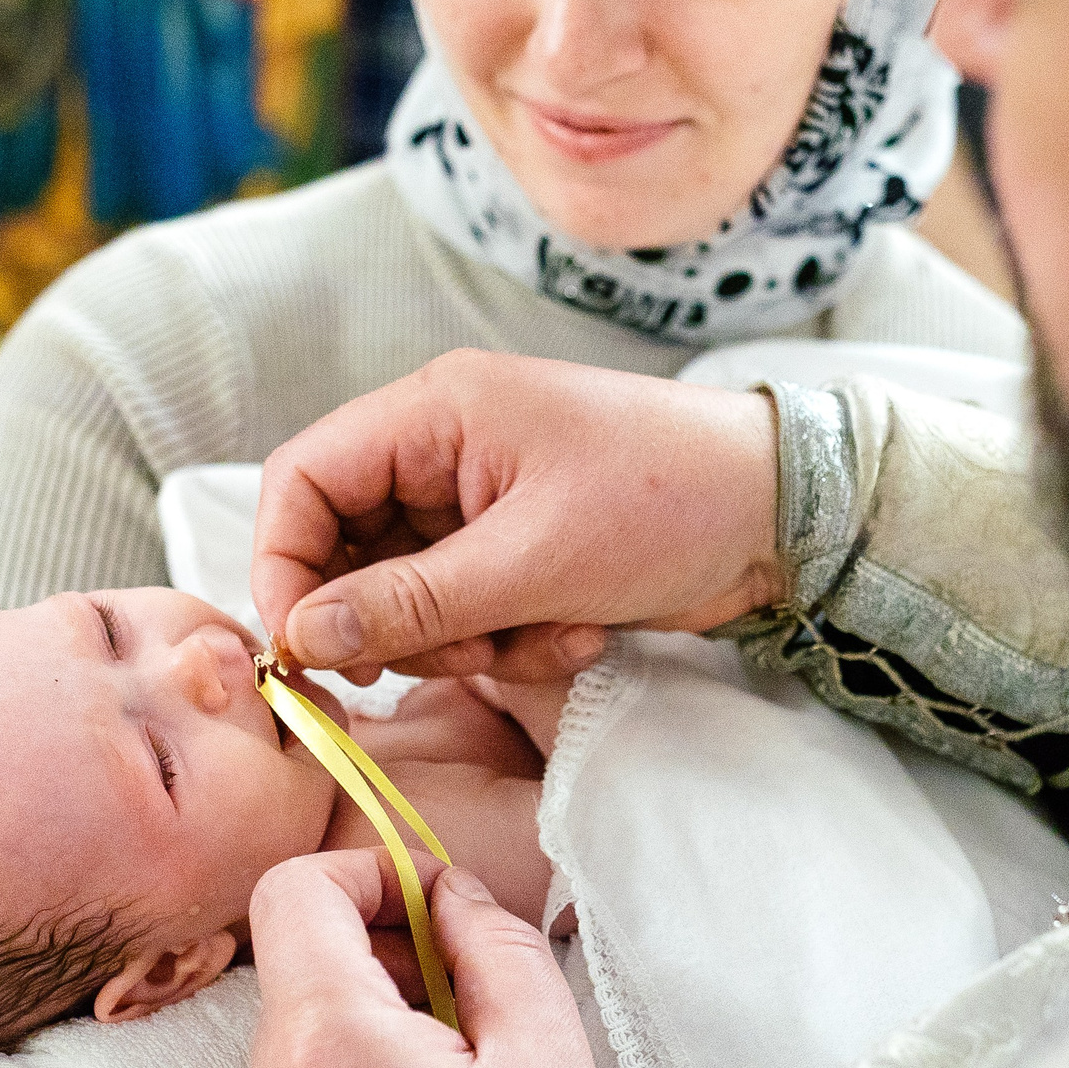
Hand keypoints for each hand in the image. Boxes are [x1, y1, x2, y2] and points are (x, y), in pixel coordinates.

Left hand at [239, 850, 621, 1067]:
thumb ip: (497, 947)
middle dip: (387, 945)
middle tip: (471, 989)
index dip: (368, 870)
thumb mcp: (546, 1060)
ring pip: (308, 1019)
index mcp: (328, 1037)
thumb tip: (454, 895)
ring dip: (380, 1009)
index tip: (433, 899)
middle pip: (302, 954)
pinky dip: (363, 1065)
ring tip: (464, 1064)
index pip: (295, 890)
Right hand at [252, 351, 783, 683]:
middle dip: (397, 621)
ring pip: (407, 597)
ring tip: (545, 636)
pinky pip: (467, 614)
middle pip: (347, 548)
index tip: (305, 649)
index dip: (284, 566)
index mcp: (434, 412)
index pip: (303, 480)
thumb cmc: (667, 502)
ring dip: (466, 641)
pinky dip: (511, 641)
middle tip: (457, 655)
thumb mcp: (533, 561)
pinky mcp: (516, 550)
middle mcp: (443, 449)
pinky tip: (578, 634)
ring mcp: (479, 503)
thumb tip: (305, 635)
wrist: (784, 516)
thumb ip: (410, 602)